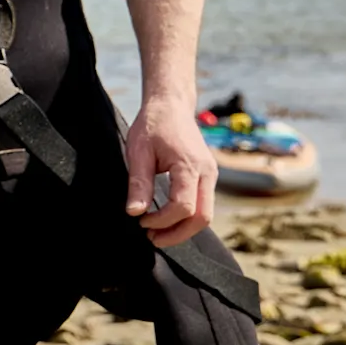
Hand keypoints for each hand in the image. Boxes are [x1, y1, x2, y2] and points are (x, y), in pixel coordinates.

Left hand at [125, 99, 216, 246]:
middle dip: (178, 234)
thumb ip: (138, 182)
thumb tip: (134, 212)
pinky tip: (167, 218)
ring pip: (206, 214)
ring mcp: (211, 175)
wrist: (171, 105)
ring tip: (157, 232)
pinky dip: (188, 217)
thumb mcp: (138, 151)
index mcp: (190, 166)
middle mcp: (207, 173)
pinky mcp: (208, 176)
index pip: (183, 206)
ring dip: (183, 228)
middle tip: (152, 239)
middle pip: (202, 218)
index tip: (141, 222)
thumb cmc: (153, 125)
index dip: (162, 220)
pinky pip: (203, 204)